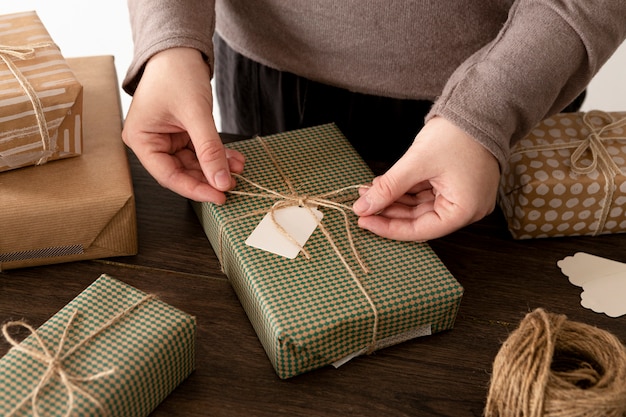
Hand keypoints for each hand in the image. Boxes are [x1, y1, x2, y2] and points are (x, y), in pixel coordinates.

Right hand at [122, 47, 243, 202]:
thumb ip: (209, 149)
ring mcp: (167, 139)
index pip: (168, 175)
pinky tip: (234, 159)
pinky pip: (201, 151)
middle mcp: (150, 142)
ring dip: (217, 167)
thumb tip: (222, 181)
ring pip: (194, 164)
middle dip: (209, 178)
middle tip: (233, 186)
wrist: (180, 48)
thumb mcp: (195, 114)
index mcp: (141, 139)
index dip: (195, 189)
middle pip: (182, 172)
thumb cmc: (176, 73)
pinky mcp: (182, 134)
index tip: (219, 196)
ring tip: (238, 169)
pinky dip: (217, 155)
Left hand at [352, 116, 499, 240]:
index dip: (389, 228)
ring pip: (420, 206)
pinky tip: (383, 185)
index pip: (420, 230)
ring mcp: (462, 196)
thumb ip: (389, 187)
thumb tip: (363, 207)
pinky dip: (405, 190)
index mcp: (464, 210)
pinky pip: (426, 193)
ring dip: (394, 200)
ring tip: (368, 191)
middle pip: (419, 219)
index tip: (364, 221)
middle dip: (388, 210)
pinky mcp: (456, 184)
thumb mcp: (417, 162)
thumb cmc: (457, 133)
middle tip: (362, 204)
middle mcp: (467, 209)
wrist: (480, 105)